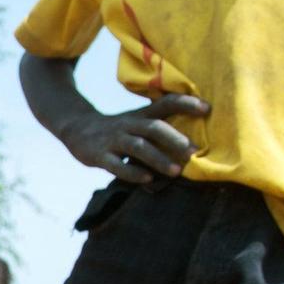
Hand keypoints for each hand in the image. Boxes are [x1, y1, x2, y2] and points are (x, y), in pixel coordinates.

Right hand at [58, 93, 209, 183]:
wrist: (76, 129)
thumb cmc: (118, 129)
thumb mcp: (137, 120)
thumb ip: (161, 125)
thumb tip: (194, 138)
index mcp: (140, 115)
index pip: (165, 104)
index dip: (185, 103)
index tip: (207, 108)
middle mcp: (128, 126)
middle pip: (153, 128)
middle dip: (175, 139)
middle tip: (195, 152)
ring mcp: (113, 141)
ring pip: (137, 147)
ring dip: (158, 158)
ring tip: (176, 172)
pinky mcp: (99, 156)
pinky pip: (116, 165)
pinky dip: (132, 172)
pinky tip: (147, 179)